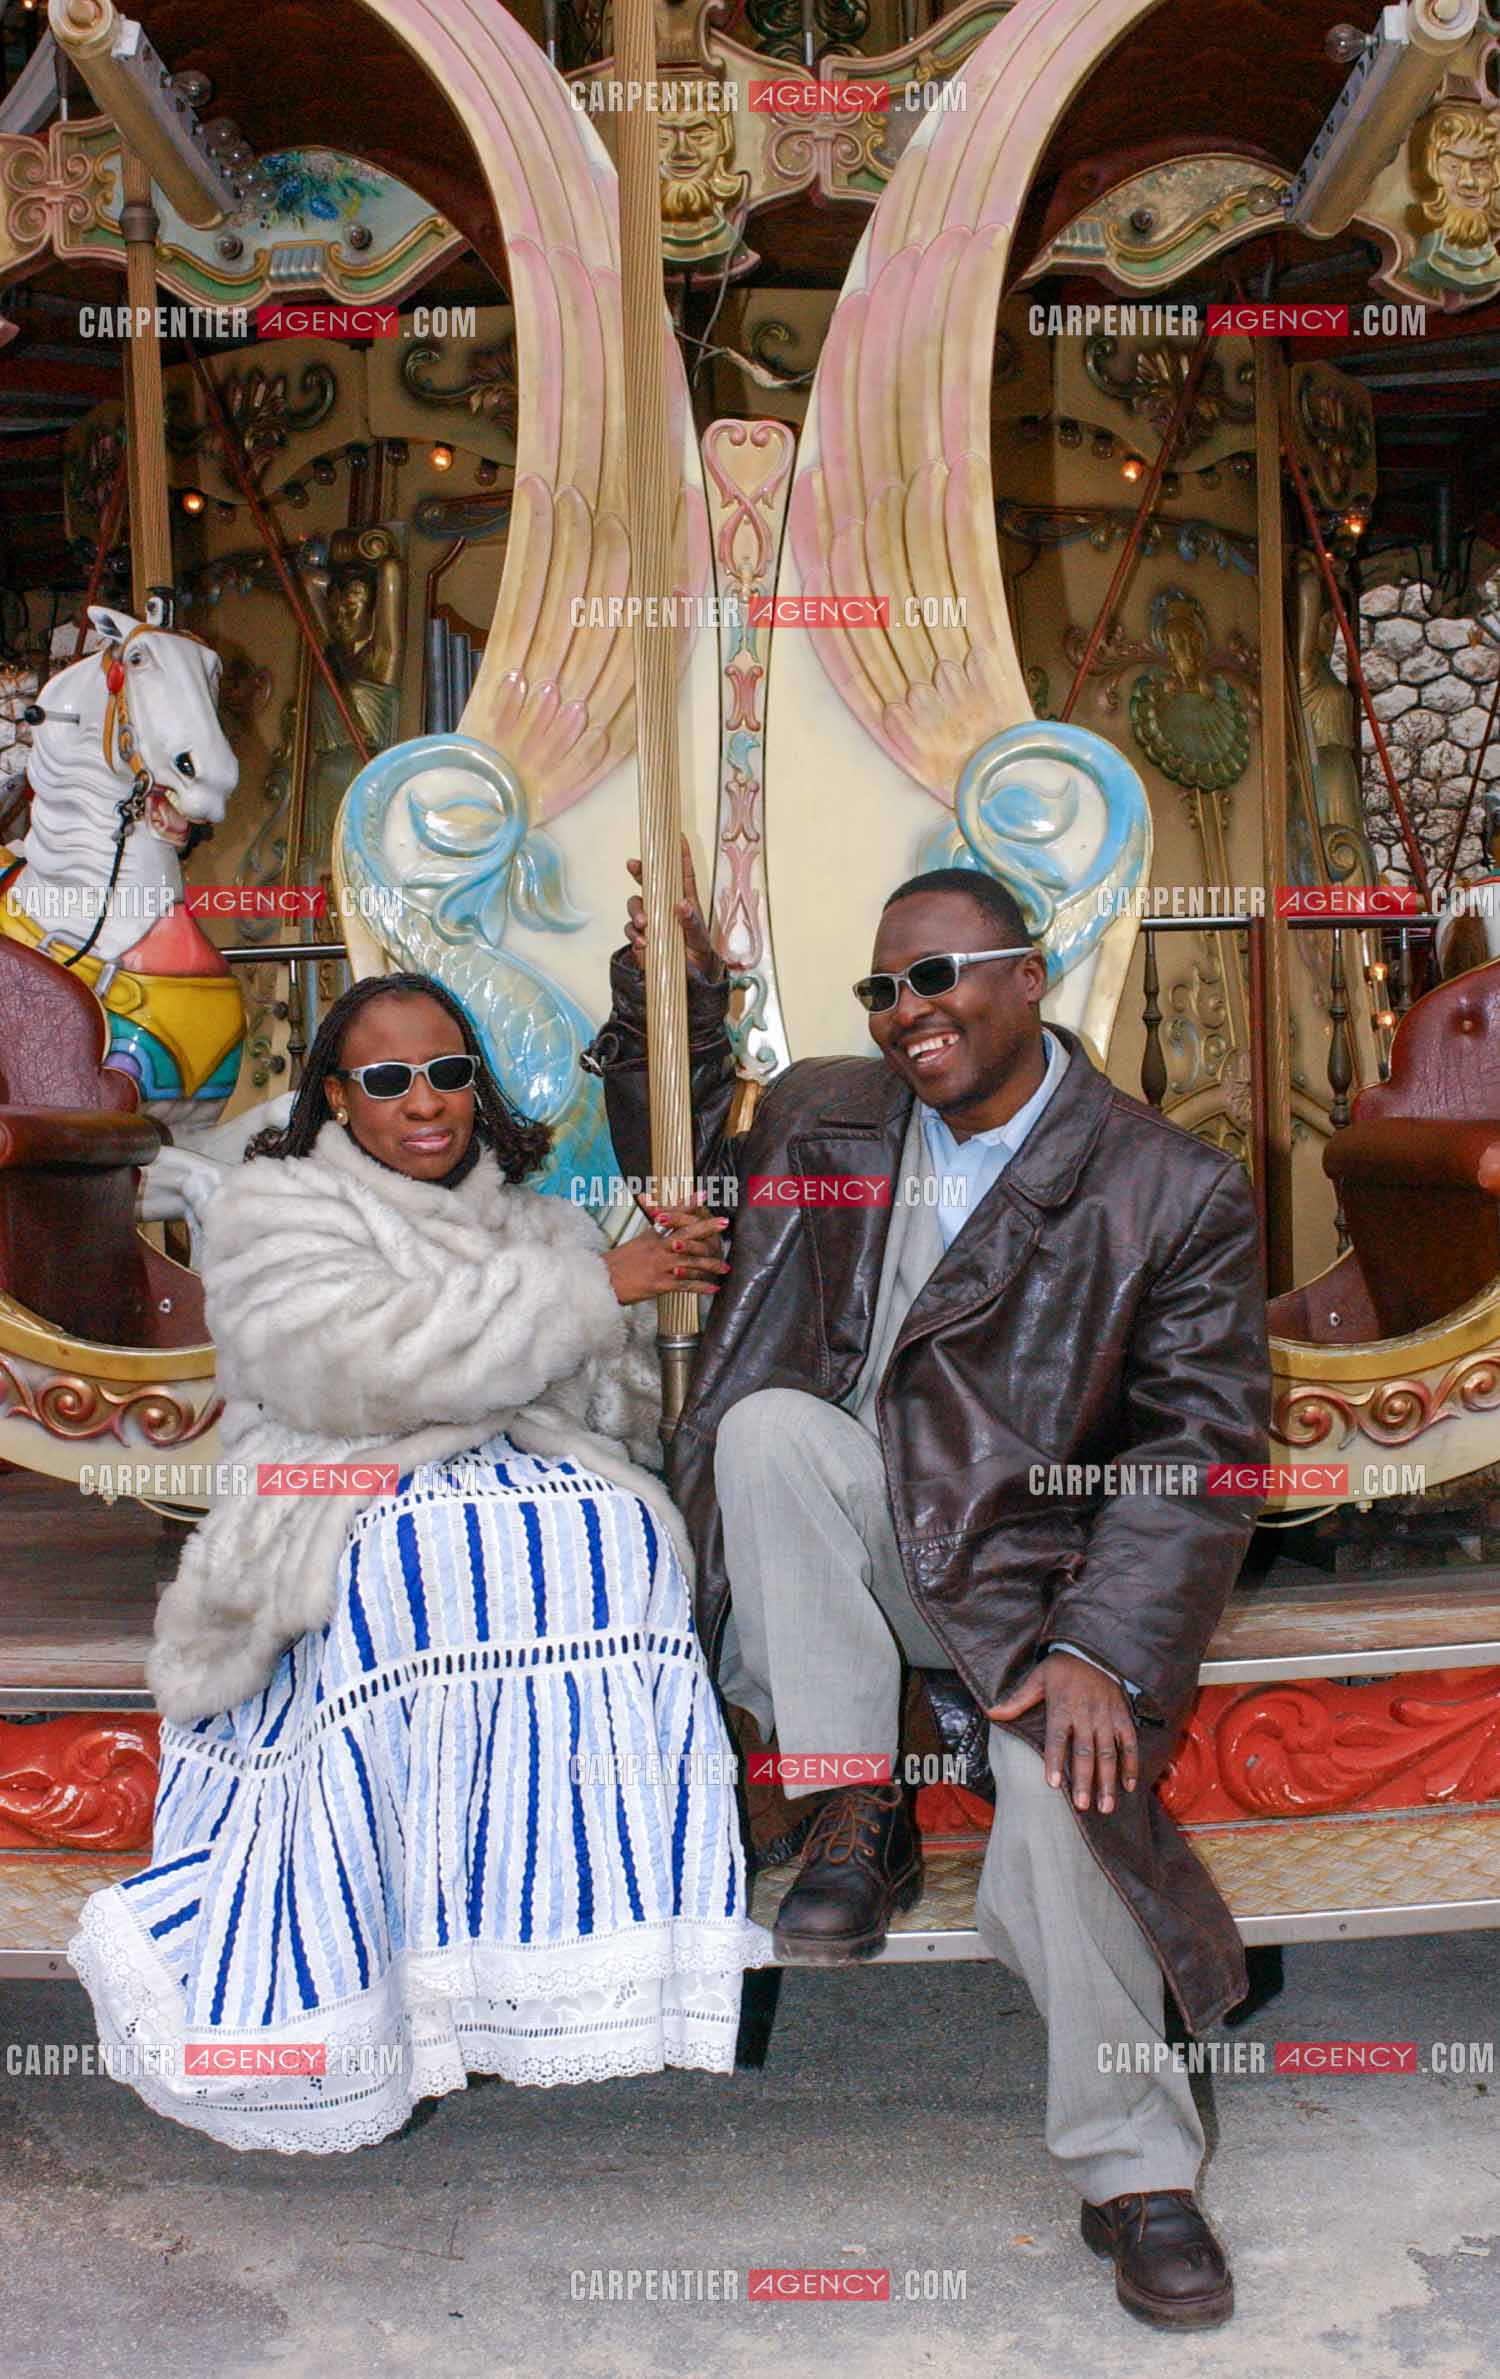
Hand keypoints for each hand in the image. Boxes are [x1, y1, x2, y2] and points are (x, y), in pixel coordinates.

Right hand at [603, 1198, 729, 1304]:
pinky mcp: (659, 1284)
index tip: (703, 1195)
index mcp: (652, 1236)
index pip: (673, 1217)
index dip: (688, 1205)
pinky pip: (684, 1285)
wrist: (601, 1281)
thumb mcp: (636, 1243)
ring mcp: (659, 1266)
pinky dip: (700, 1287)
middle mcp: (658, 1248)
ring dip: (710, 1265)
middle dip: (707, 1228)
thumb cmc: (617, 1264)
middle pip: (686, 1235)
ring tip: (725, 1268)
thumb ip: (652, 1234)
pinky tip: (713, 1288)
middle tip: (725, 1222)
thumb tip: (660, 1224)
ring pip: (690, 1262)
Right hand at [624, 835, 723, 984]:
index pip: (682, 873)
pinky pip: (631, 930)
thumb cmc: (699, 954)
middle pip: (649, 881)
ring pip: (635, 905)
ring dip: (636, 911)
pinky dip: (634, 934)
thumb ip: (692, 922)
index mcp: (684, 900)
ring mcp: (652, 921)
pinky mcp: (642, 937)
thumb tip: (681, 905)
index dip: (680, 854)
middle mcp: (665, 906)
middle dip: (639, 871)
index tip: (677, 835)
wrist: (690, 981)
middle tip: (633, 865)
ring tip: (644, 923)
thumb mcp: (700, 939)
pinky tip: (644, 943)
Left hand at [987, 1651, 1137, 1814]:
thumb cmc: (1061, 1668)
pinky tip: (1130, 1786)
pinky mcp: (1122, 1717)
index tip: (1053, 1784)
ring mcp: (1106, 1718)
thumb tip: (990, 1712)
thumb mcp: (1037, 1678)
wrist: (1093, 1650)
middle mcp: (1085, 1715)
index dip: (1055, 1761)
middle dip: (1084, 1781)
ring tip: (1106, 1806)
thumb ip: (1018, 1700)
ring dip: (1108, 1781)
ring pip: (1108, 1753)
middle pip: (1085, 1753)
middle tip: (1083, 1807)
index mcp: (1062, 1707)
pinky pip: (1129, 1743)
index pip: (1057, 1738)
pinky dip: (1131, 1764)